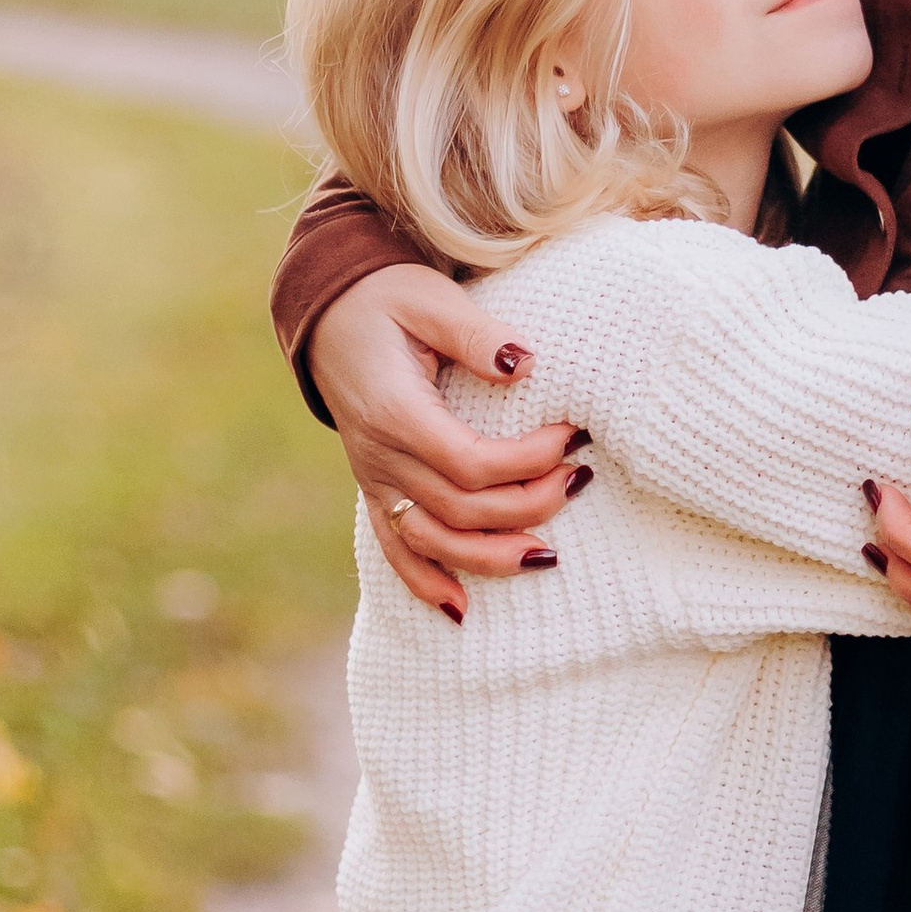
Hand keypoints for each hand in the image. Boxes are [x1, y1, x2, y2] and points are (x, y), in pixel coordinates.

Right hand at [309, 264, 585, 617]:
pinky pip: (396, 549)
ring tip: (548, 556)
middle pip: (461, 509)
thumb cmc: (386, 299)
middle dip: (529, 506)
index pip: (470, 462)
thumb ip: (476, 334)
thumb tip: (526, 364)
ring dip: (492, 558)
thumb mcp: (429, 299)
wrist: (329, 312)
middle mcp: (380, 457)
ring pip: (434, 542)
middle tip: (581, 480)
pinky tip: (463, 612)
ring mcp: (375, 480)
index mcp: (396, 412)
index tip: (572, 437)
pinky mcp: (375, 490)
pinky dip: (427, 584)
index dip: (527, 461)